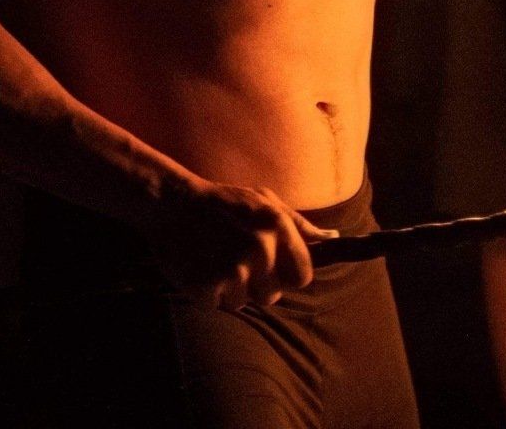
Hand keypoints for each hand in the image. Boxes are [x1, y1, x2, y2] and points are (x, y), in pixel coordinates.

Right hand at [142, 179, 338, 310]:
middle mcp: (259, 249)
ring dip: (232, 290)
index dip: (290, 278)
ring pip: (244, 302)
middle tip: (239, 263)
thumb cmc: (224, 202)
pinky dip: (210, 293)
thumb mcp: (265, 201)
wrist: (172, 203)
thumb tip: (333, 237)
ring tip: (218, 262)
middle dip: (259, 285)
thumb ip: (299, 224)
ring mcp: (232, 269)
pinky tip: (202, 269)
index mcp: (277, 227)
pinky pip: (218, 304)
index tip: (277, 272)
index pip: (303, 276)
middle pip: (273, 295)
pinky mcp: (206, 285)